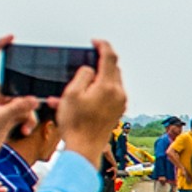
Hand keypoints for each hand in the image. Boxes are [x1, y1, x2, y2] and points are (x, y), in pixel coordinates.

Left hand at [0, 36, 39, 172]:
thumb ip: (17, 108)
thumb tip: (33, 100)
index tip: (9, 38)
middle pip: (15, 85)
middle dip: (26, 95)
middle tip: (32, 101)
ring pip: (22, 102)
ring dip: (27, 113)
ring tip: (25, 124)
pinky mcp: (5, 118)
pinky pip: (22, 114)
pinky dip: (26, 121)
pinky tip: (24, 130)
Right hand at [57, 40, 127, 165]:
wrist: (83, 149)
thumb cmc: (76, 125)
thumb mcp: (72, 93)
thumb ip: (83, 74)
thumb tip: (91, 70)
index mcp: (108, 86)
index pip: (110, 57)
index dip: (102, 45)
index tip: (95, 42)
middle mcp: (119, 94)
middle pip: (113, 69)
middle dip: (100, 63)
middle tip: (86, 62)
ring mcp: (120, 104)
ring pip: (111, 82)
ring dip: (96, 79)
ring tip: (76, 87)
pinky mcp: (117, 113)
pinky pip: (109, 95)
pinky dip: (97, 92)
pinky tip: (80, 100)